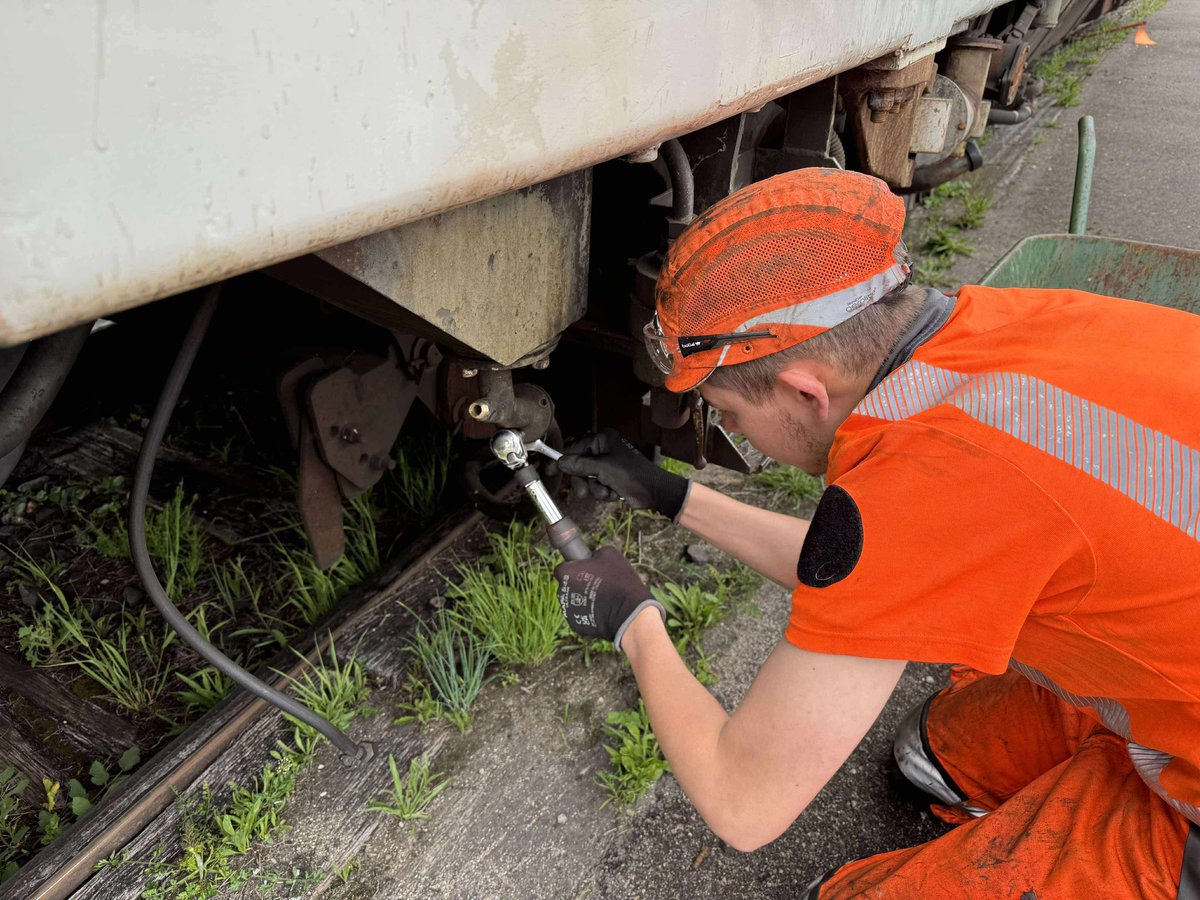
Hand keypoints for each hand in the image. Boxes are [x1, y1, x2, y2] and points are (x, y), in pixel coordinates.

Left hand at [554, 546, 664, 651]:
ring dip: (583, 598)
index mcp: (566, 572)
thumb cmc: (619, 581)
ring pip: (573, 601)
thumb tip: (591, 557)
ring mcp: (567, 610)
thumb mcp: (610, 554)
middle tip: (598, 583)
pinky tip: (603, 610)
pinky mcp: (576, 625)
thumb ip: (594, 553)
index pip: (563, 567)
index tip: (588, 569)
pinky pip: (580, 615)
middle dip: (579, 583)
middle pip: (568, 585)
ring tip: (603, 598)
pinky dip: (588, 612)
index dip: (576, 567)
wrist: (629, 612)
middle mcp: (561, 592)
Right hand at [556, 429, 690, 520]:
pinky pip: (598, 486)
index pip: (575, 447)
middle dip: (583, 481)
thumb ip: (579, 465)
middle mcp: (604, 449)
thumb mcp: (602, 468)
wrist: (654, 492)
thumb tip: (561, 462)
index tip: (551, 470)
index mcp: (603, 439)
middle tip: (583, 493)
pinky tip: (615, 493)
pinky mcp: (612, 478)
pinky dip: (605, 492)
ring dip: (596, 489)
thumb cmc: (632, 474)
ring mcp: (608, 465)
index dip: (563, 460)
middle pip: (580, 465)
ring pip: (588, 479)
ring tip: (608, 491)